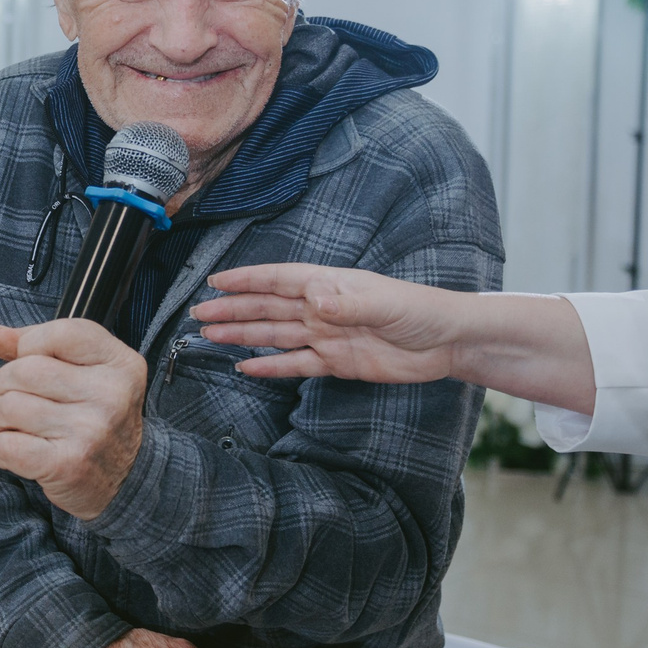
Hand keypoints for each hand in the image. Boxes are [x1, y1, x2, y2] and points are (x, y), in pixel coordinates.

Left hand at [0, 320, 145, 519]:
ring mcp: (91, 431)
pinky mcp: (67, 466)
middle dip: (6, 385)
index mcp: (120, 363)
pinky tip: (14, 450)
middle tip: (21, 402)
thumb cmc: (95, 418)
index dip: (31, 344)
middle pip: (24, 370)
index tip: (32, 362)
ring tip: (19, 428)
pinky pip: (2, 445)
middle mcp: (111, 395)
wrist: (127, 480)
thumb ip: (37, 347)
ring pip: (7, 406)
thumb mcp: (84, 373)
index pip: (60, 333)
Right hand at [192, 264, 465, 382]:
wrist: (448, 343)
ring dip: (243, 335)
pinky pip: (296, 365)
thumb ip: (347, 303)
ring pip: (275, 335)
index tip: (216, 282)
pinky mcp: (336, 363)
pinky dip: (271, 367)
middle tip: (200, 313)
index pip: (279, 281)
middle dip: (233, 309)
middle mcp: (322, 309)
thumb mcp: (384, 304)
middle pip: (268, 309)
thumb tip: (314, 300)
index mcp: (330, 286)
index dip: (247, 280)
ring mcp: (326, 336)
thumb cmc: (421, 311)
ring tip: (211, 335)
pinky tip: (247, 367)